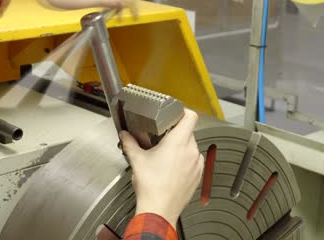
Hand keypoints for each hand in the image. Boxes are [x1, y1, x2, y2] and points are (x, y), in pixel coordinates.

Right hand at [120, 109, 203, 227]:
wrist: (159, 210)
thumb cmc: (151, 186)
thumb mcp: (137, 160)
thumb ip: (130, 143)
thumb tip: (125, 135)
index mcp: (178, 142)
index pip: (190, 117)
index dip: (183, 113)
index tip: (175, 115)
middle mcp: (191, 151)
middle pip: (189, 132)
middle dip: (176, 134)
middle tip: (163, 139)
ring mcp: (197, 164)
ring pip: (192, 147)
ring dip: (182, 148)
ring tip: (166, 156)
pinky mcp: (198, 176)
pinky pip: (194, 162)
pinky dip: (186, 161)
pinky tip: (172, 169)